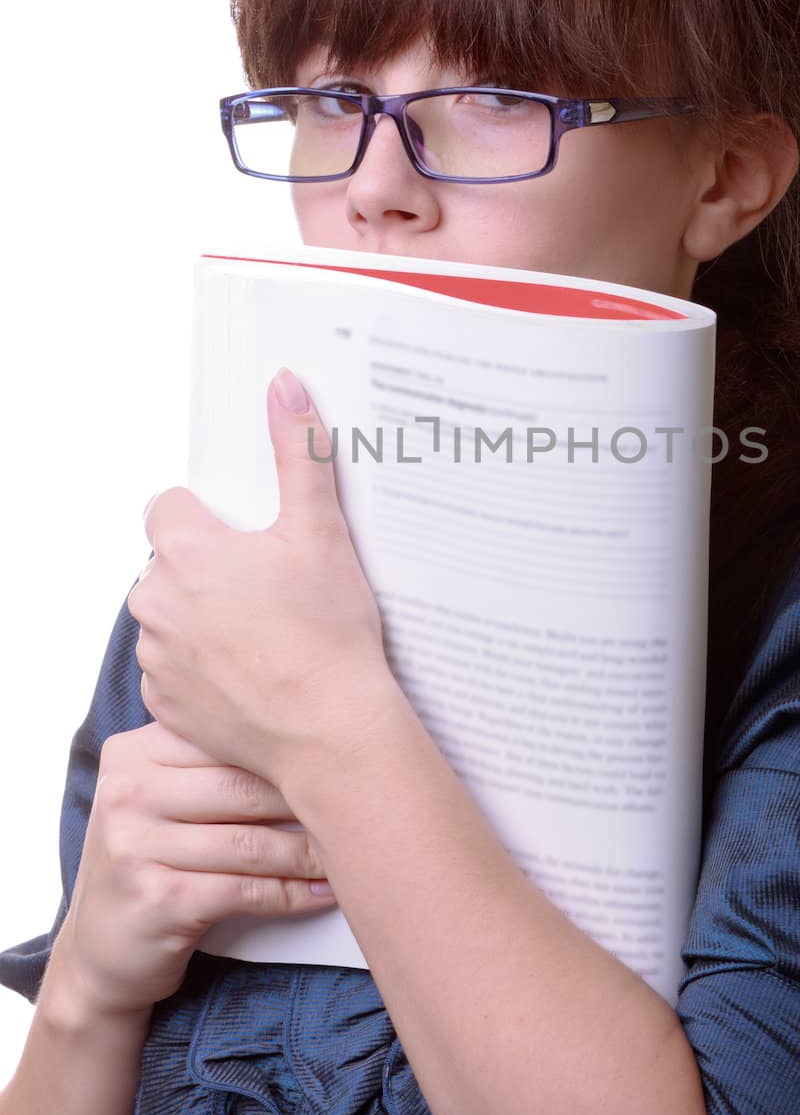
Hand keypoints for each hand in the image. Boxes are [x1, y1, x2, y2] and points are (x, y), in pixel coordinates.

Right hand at [48, 721, 335, 1020]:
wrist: (101, 954)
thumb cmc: (151, 863)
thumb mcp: (162, 799)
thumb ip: (211, 761)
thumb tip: (314, 734)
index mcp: (134, 751)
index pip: (227, 737)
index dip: (292, 745)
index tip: (348, 748)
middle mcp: (128, 791)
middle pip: (244, 786)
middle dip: (311, 796)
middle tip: (366, 798)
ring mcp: (135, 846)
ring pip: (251, 841)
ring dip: (311, 850)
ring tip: (354, 849)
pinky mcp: (155, 899)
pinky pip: (245, 890)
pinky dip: (293, 893)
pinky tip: (324, 891)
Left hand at [128, 366, 396, 788]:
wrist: (329, 730)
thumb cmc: (328, 630)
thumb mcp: (321, 531)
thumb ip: (300, 453)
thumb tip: (285, 385)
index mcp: (186, 550)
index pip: (168, 506)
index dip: (207, 519)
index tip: (247, 540)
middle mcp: (156, 600)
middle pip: (169, 564)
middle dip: (208, 570)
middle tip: (270, 589)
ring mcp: (157, 656)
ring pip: (170, 617)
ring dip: (203, 619)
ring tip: (267, 636)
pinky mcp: (164, 703)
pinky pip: (175, 670)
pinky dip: (204, 669)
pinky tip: (252, 674)